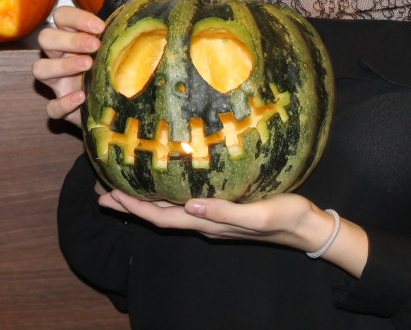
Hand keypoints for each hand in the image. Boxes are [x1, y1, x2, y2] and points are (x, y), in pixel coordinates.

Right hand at [33, 0, 152, 123]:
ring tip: (88, 65)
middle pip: (46, 38)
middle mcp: (60, 56)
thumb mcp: (126, 37)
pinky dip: (63, 102)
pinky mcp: (63, 108)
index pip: (61, 16)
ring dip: (61, 66)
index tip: (100, 26)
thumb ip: (134, 11)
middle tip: (95, 45)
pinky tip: (81, 97)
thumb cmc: (119, 63)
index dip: (76, 18)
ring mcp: (58, 82)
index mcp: (73, 35)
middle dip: (68, 40)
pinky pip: (51, 107)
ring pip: (40, 69)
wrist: (123, 102)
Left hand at [98, 190, 366, 276]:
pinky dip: (166, 195)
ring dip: (144, 201)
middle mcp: (205, 222)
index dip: (134, 208)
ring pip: (170, 210)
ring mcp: (213, 217)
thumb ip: (224, 212)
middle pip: (159, 215)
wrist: (307, 226)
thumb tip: (189, 206)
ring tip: (122, 188)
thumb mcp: (257, 214)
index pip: (162, 218)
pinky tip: (165, 184)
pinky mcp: (223, 208)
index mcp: (209, 224)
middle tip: (103, 190)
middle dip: (130, 204)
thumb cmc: (286, 216)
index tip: (110, 195)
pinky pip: (185, 203)